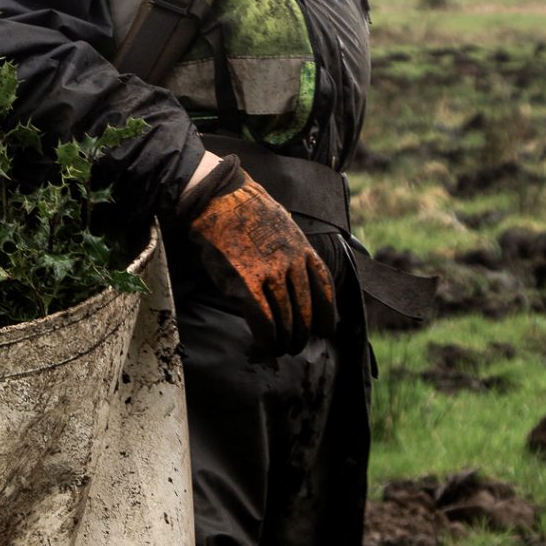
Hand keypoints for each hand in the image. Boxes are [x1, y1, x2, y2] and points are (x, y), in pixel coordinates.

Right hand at [184, 155, 336, 353]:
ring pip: (286, 319)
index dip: (327, 313)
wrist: (219, 196)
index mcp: (301, 248)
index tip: (325, 328)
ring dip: (283, 340)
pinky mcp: (245, 281)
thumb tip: (293, 271)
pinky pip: (262, 319)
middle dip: (302, 334)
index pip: (324, 288)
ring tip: (278, 349)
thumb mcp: (281, 223)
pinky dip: (265, 337)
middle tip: (295, 345)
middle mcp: (290, 262)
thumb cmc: (245, 209)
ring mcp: (269, 272)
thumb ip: (291, 248)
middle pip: (306, 310)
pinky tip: (263, 344)